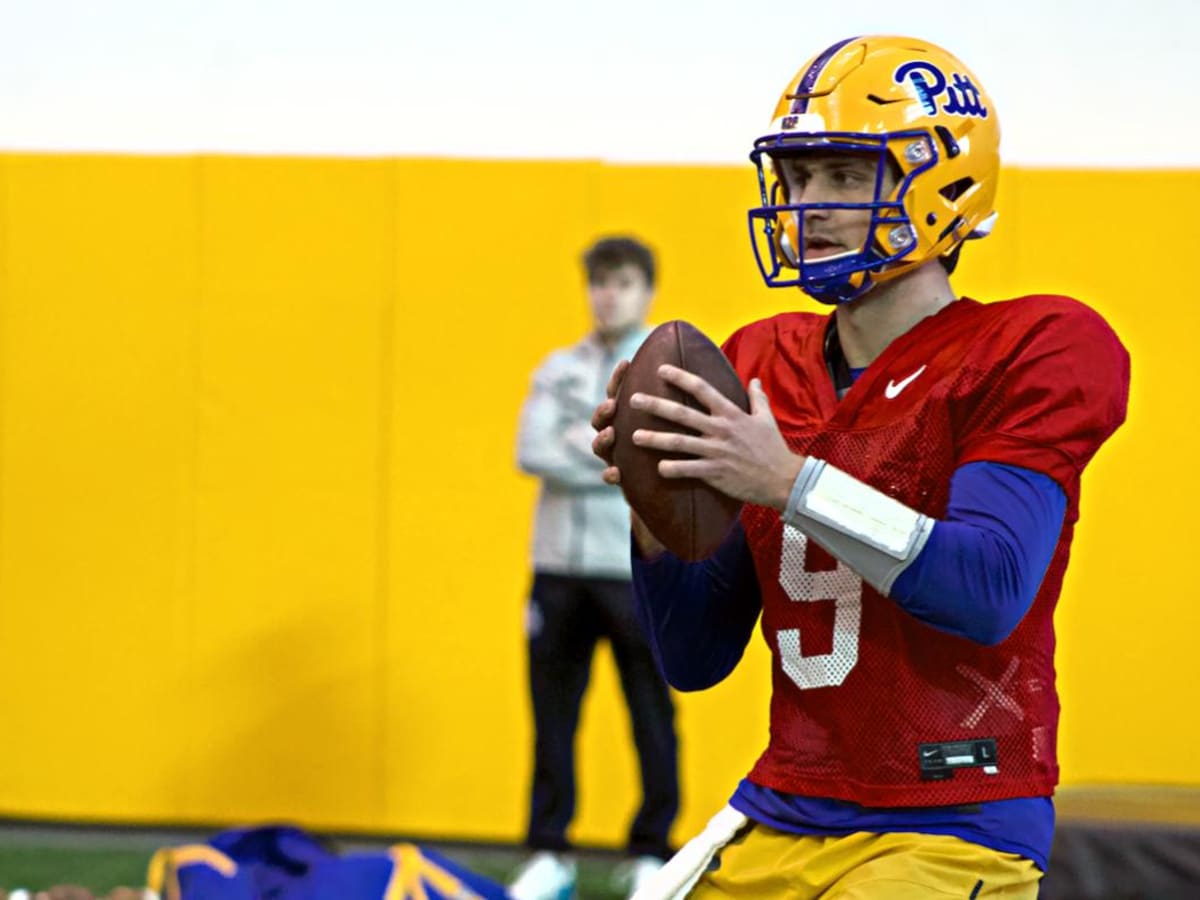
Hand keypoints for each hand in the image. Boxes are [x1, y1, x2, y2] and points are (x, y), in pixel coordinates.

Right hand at [590, 359, 667, 556]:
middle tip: (612, 404)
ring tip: (611, 433)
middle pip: (604, 417)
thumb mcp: (681, 424)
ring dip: (603, 439)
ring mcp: (617, 455)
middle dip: (604, 409)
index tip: (626, 363)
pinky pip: (610, 475)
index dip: (620, 378)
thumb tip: (702, 368)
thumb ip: (684, 402)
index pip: (621, 392)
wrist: (673, 492)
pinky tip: (615, 473)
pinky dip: (609, 474)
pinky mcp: (621, 478)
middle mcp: (619, 433)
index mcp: (631, 416)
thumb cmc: (678, 450)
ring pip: (600, 444)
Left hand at [629, 365, 803, 509]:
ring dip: (655, 439)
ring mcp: (717, 452)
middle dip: (655, 405)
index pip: (702, 389)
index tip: (661, 369)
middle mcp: (721, 430)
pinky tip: (657, 468)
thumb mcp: (766, 419)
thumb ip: (757, 398)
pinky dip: (672, 469)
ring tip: (634, 436)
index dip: (680, 377)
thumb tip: (753, 380)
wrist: (783, 479)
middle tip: (632, 399)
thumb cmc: (773, 448)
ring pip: (679, 443)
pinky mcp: (716, 473)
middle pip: (682, 414)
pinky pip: (689, 470)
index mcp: (731, 414)